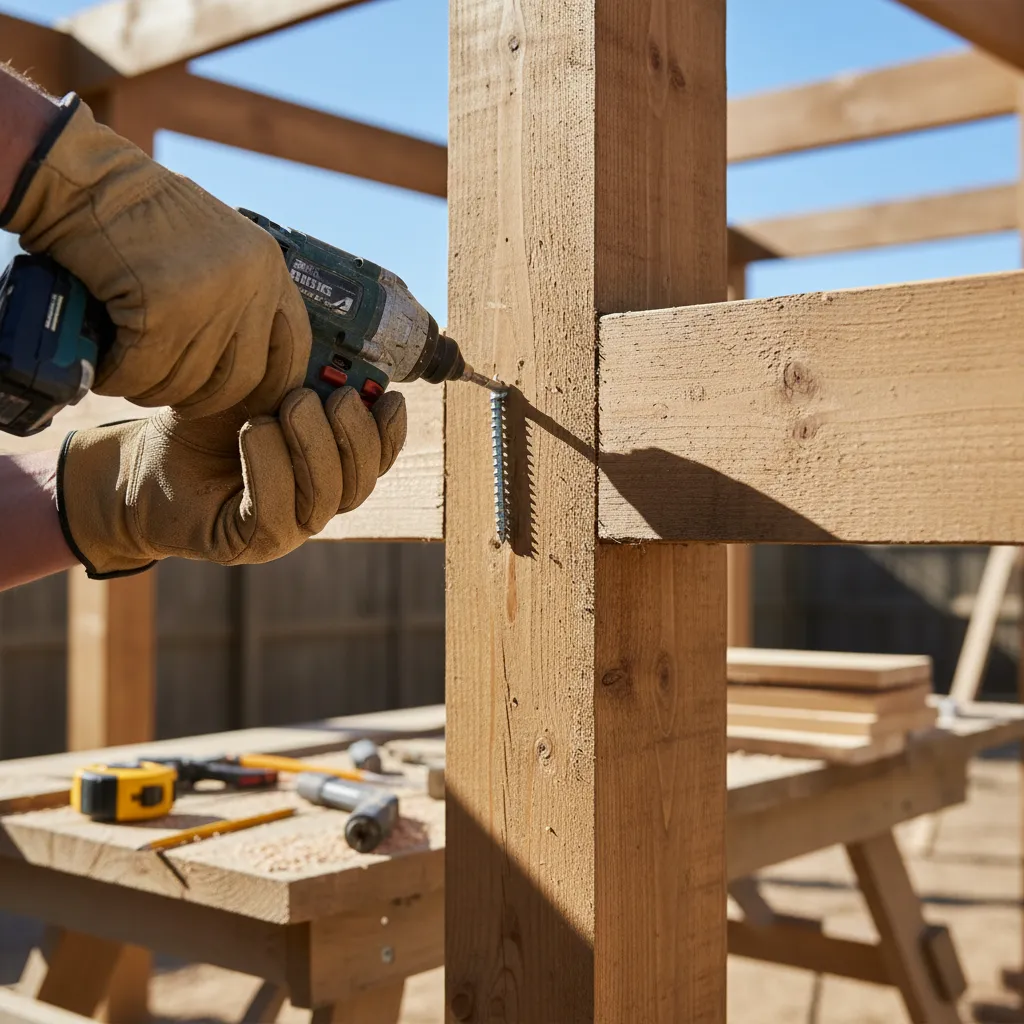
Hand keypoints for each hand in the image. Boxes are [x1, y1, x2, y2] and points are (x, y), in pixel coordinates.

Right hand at [2, 97, 308, 417]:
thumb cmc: (139, 217)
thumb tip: (256, 371)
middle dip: (202, 398)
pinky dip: (119, 378)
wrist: (83, 178)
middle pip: (241, 380)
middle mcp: (249, 282)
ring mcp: (209, 295)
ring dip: (153, 388)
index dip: (270, 385)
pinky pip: (144, 373)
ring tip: (131, 374)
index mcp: (268, 267)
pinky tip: (107, 367)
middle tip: (170, 390)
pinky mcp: (161, 307)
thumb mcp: (215, 248)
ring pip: (188, 382)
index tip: (244, 399)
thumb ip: (241, 297)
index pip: (294, 349)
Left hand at [56, 388, 406, 578]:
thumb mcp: (257, 388)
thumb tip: (327, 340)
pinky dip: (269, 469)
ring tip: (290, 404)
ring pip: (323, 498)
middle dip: (354, 438)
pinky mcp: (249, 543)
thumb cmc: (207, 423)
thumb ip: (296, 375)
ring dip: (313, 447)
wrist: (143, 461)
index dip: (390, 433)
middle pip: (359, 483)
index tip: (390, 396)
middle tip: (334, 396)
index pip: (377, 460)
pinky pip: (273, 514)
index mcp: (329, 468)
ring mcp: (287, 529)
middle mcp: (316, 502)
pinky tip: (254, 432)